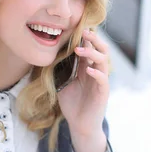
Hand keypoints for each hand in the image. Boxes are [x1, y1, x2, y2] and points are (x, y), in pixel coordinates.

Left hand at [58, 29, 108, 151]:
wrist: (80, 125)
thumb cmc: (71, 104)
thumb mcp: (61, 82)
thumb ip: (58, 70)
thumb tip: (47, 55)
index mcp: (87, 68)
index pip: (89, 48)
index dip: (85, 37)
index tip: (76, 26)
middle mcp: (96, 72)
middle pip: (101, 50)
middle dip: (94, 39)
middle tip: (83, 31)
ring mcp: (101, 82)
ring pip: (104, 61)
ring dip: (93, 53)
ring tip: (80, 49)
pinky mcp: (103, 93)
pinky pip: (103, 80)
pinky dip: (97, 73)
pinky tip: (88, 70)